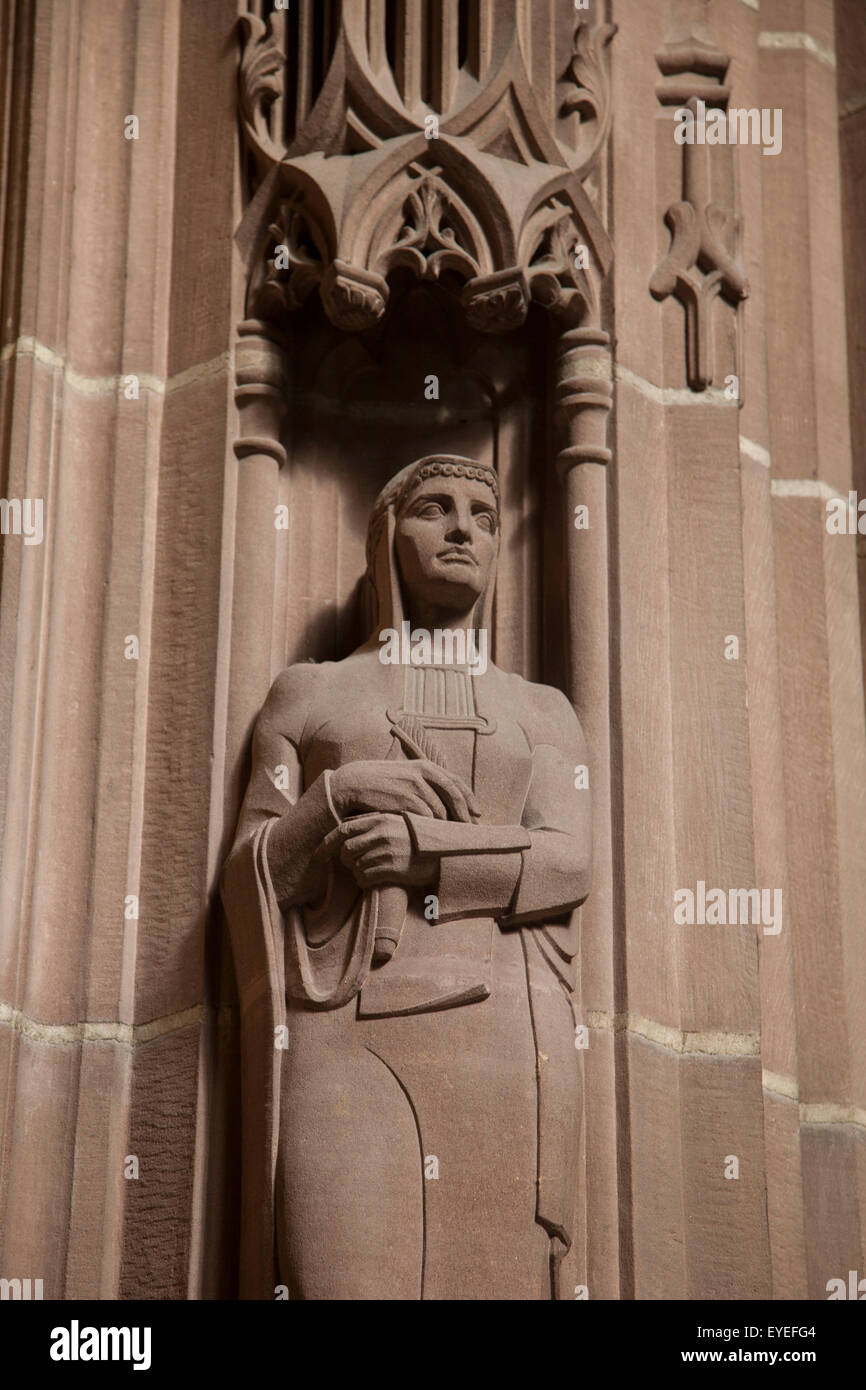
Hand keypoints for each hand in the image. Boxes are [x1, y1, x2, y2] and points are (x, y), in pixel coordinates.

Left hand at [322, 814, 437, 890]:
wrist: (445, 852)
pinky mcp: (391, 869)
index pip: (343, 830)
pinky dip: (365, 881)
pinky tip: (376, 878)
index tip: (319, 854)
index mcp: (380, 819)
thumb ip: (375, 822)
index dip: (327, 843)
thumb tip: (348, 827)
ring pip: (355, 866)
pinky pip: (365, 878)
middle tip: (354, 863)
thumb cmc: (420, 837)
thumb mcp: (399, 820)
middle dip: (345, 860)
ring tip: (370, 869)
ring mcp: (386, 852)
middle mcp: (381, 834)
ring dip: (357, 871)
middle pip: (346, 850)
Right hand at [328, 760, 477, 823]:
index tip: (477, 813)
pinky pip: (426, 819)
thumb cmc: (382, 783)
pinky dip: (429, 828)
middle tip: (471, 829)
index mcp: (426, 766)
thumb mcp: (406, 775)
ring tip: (447, 836)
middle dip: (464, 815)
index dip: (469, 799)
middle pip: (454, 797)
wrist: (355, 783)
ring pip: (440, 811)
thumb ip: (426, 783)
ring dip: (445, 824)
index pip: (456, 782)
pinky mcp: (405, 801)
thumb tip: (448, 802)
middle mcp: (423, 774)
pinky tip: (428, 835)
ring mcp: (414, 787)